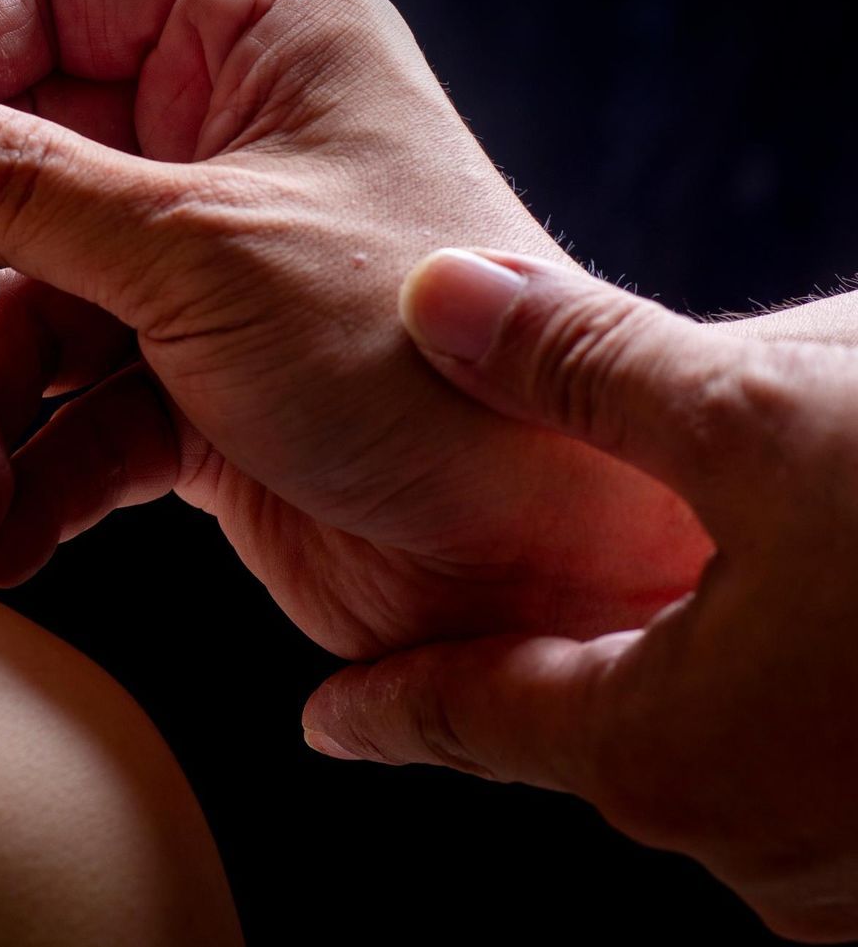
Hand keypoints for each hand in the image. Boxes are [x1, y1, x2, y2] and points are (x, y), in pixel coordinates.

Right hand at [0, 0, 710, 656]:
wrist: (544, 558)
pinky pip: (58, 408)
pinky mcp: (186, 386)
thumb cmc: (417, 361)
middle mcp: (215, 135)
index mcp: (248, 34)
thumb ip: (11, 187)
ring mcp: (194, 267)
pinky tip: (4, 532)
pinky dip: (23, 469)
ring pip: (14, 299)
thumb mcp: (194, 252)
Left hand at [303, 248, 857, 941]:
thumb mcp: (762, 413)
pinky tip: (817, 636)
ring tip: (662, 628)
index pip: (470, 721)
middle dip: (539, 685)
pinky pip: (825, 782)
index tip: (326, 722)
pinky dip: (785, 712)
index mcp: (666, 749)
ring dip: (679, 696)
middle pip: (594, 749)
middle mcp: (755, 841)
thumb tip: (433, 293)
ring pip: (719, 772)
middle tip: (482, 650)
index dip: (387, 706)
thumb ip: (578, 366)